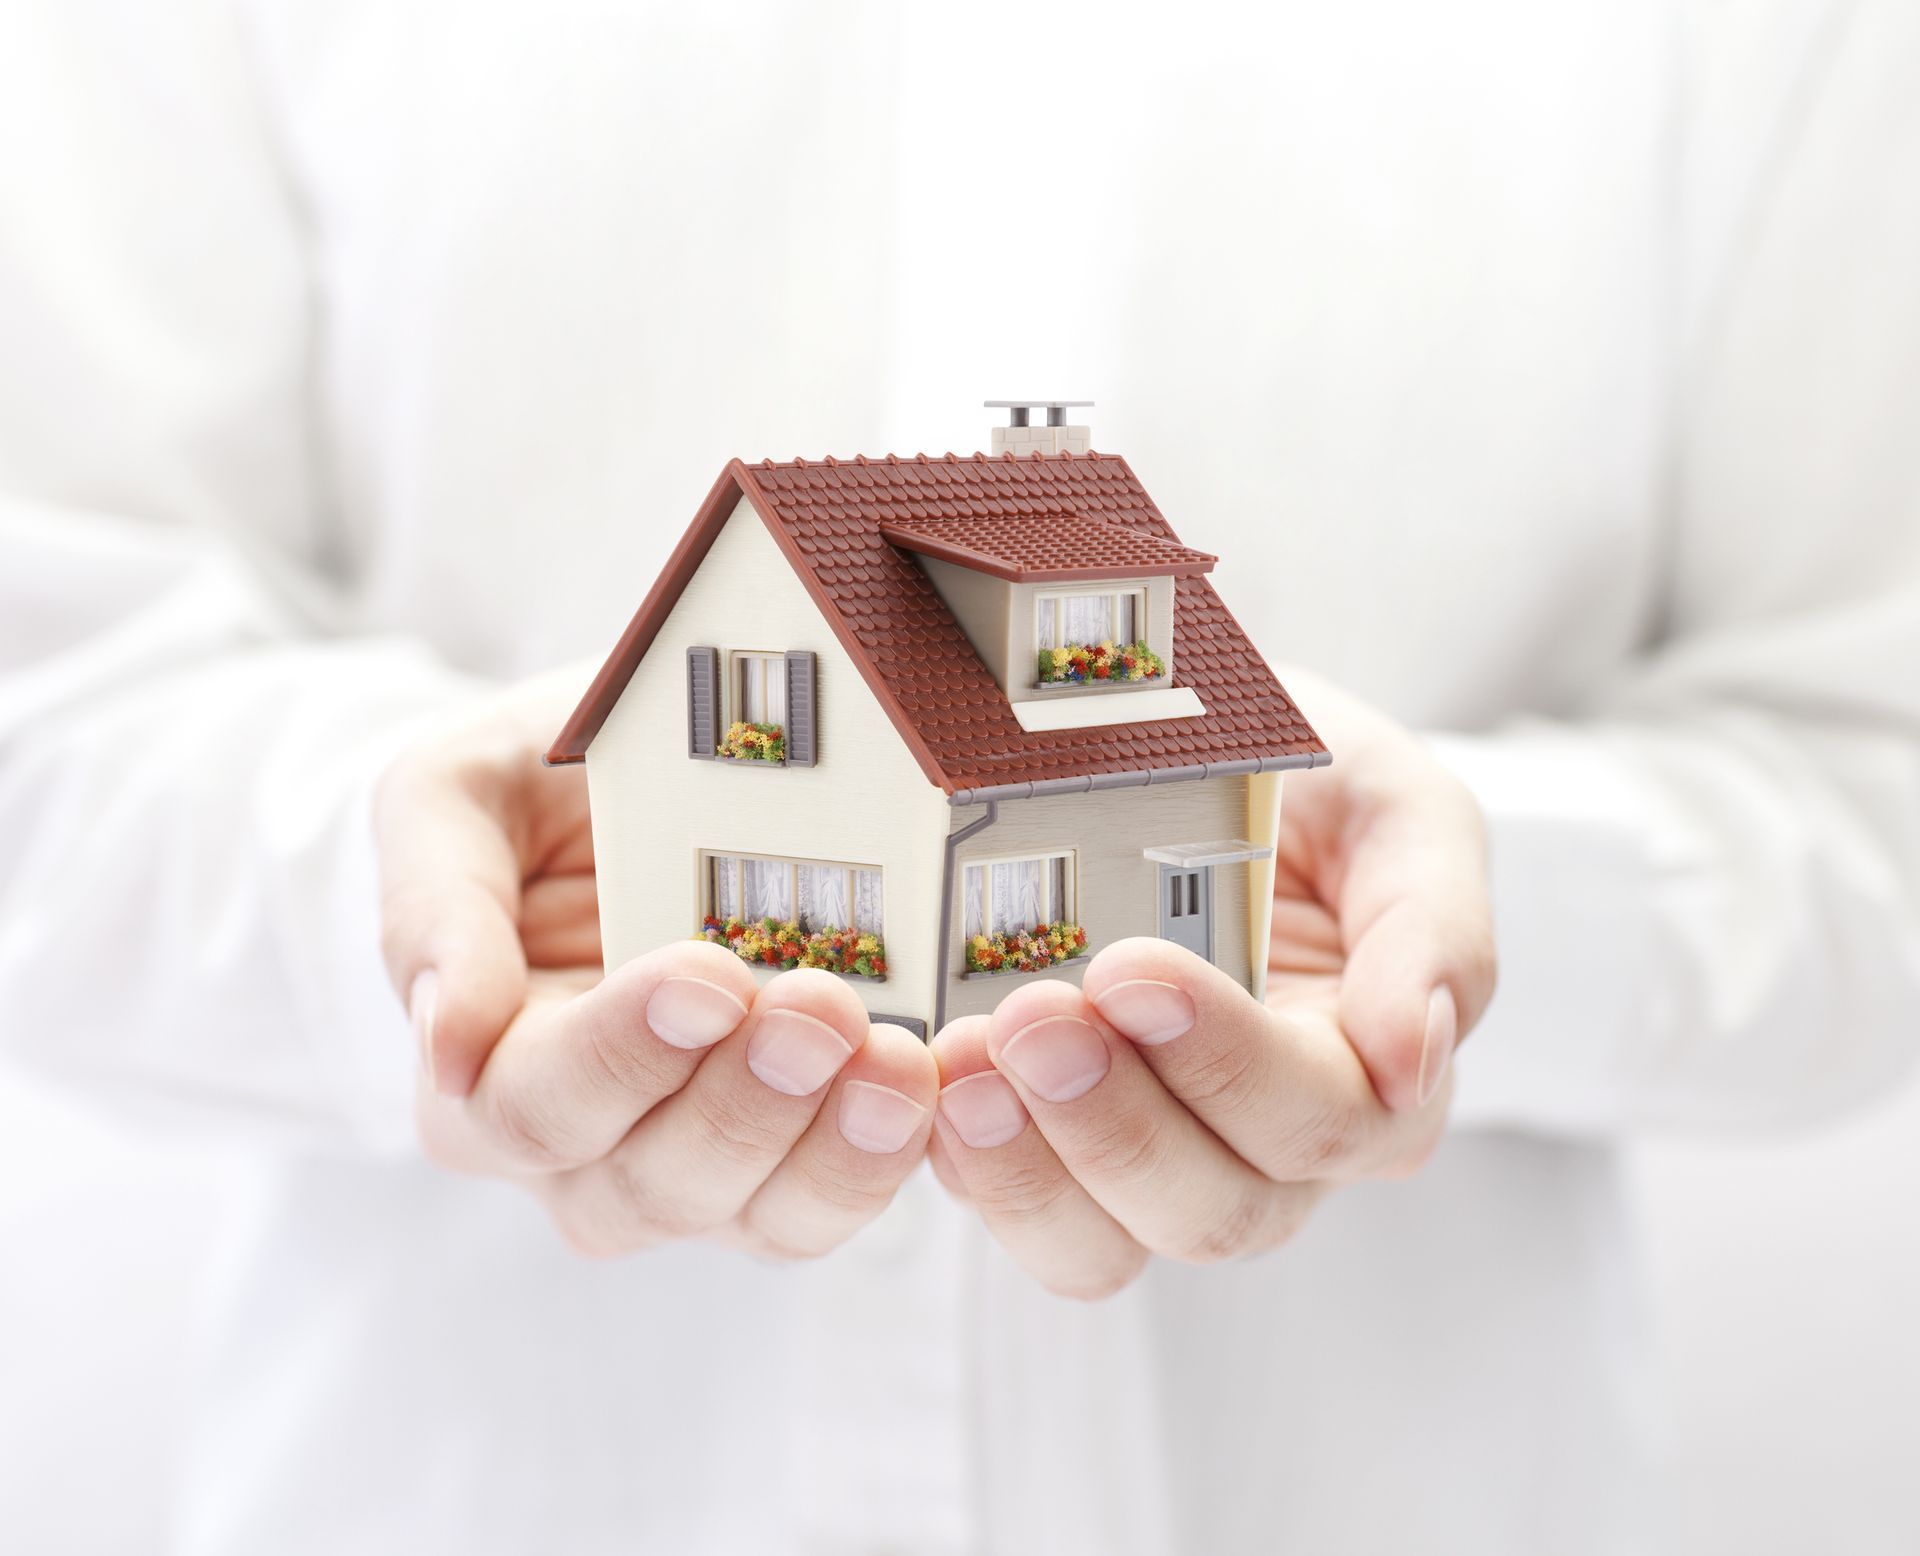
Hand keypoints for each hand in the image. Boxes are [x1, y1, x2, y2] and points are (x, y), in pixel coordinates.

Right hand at [373, 672, 936, 1257]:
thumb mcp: (448, 803)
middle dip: (746, 1099)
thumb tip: (445, 1044)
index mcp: (482, 1080)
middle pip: (652, 1182)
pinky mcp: (791, 1156)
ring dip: (834, 1149)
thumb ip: (436, 909)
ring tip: (899, 1065)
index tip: (707, 976)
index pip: (534, 1106)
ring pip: (757, 1213)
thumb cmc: (517, 801)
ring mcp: (694, 1168)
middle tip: (821, 1008)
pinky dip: (890, 1154)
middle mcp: (581, 1156)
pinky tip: (935, 1087)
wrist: (609, 800)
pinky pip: (835, 1195)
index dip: (621, 1054)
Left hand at [926, 670, 1496, 1298]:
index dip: (1228, 1063)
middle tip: (1029, 1016)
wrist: (1202, 754)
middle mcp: (1268, 1149)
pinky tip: (933, 1090)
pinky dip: (969, 1165)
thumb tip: (1418, 1057)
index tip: (1132, 969)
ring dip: (1030, 1169)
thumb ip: (1434, 923)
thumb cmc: (1316, 785)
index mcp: (1371, 1076)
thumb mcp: (1400, 808)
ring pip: (1108, 1248)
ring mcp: (1153, 1155)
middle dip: (1115, 1124)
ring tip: (962, 1070)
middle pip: (1213, 1210)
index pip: (1324, 1120)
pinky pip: (1018, 1210)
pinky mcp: (1052, 1145)